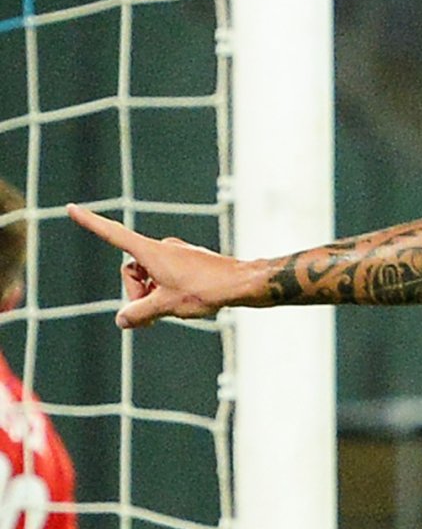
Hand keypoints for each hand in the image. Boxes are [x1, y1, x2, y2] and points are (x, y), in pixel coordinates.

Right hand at [67, 205, 242, 327]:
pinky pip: (167, 278)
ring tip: (175, 306)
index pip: (113, 234)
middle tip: (154, 312)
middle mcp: (161, 248)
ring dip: (153, 295)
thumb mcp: (166, 305)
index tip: (71, 208)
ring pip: (150, 277)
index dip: (91, 223)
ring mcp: (176, 254)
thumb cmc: (206, 289)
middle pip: (132, 270)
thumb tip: (122, 320)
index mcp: (151, 252)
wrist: (242, 283)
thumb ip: (139, 313)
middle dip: (137, 293)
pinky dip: (167, 292)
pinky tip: (187, 302)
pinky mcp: (188, 262)